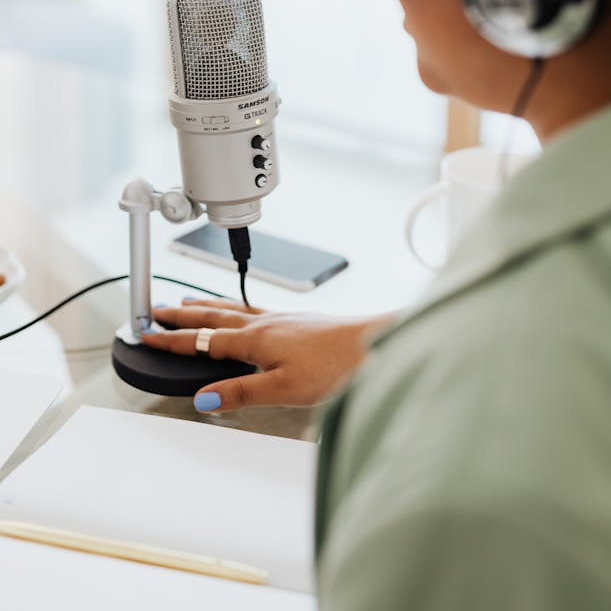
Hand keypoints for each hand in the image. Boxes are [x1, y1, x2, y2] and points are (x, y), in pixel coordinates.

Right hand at [141, 299, 395, 411]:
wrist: (374, 344)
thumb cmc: (336, 366)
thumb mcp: (283, 389)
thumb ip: (241, 392)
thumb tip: (205, 397)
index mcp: (256, 340)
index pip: (203, 340)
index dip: (173, 339)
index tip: (147, 335)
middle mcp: (266, 323)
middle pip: (214, 315)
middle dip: (182, 314)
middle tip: (156, 309)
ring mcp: (283, 318)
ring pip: (234, 308)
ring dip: (206, 306)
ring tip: (189, 302)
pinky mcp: (298, 320)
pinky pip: (254, 310)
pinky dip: (236, 308)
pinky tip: (243, 313)